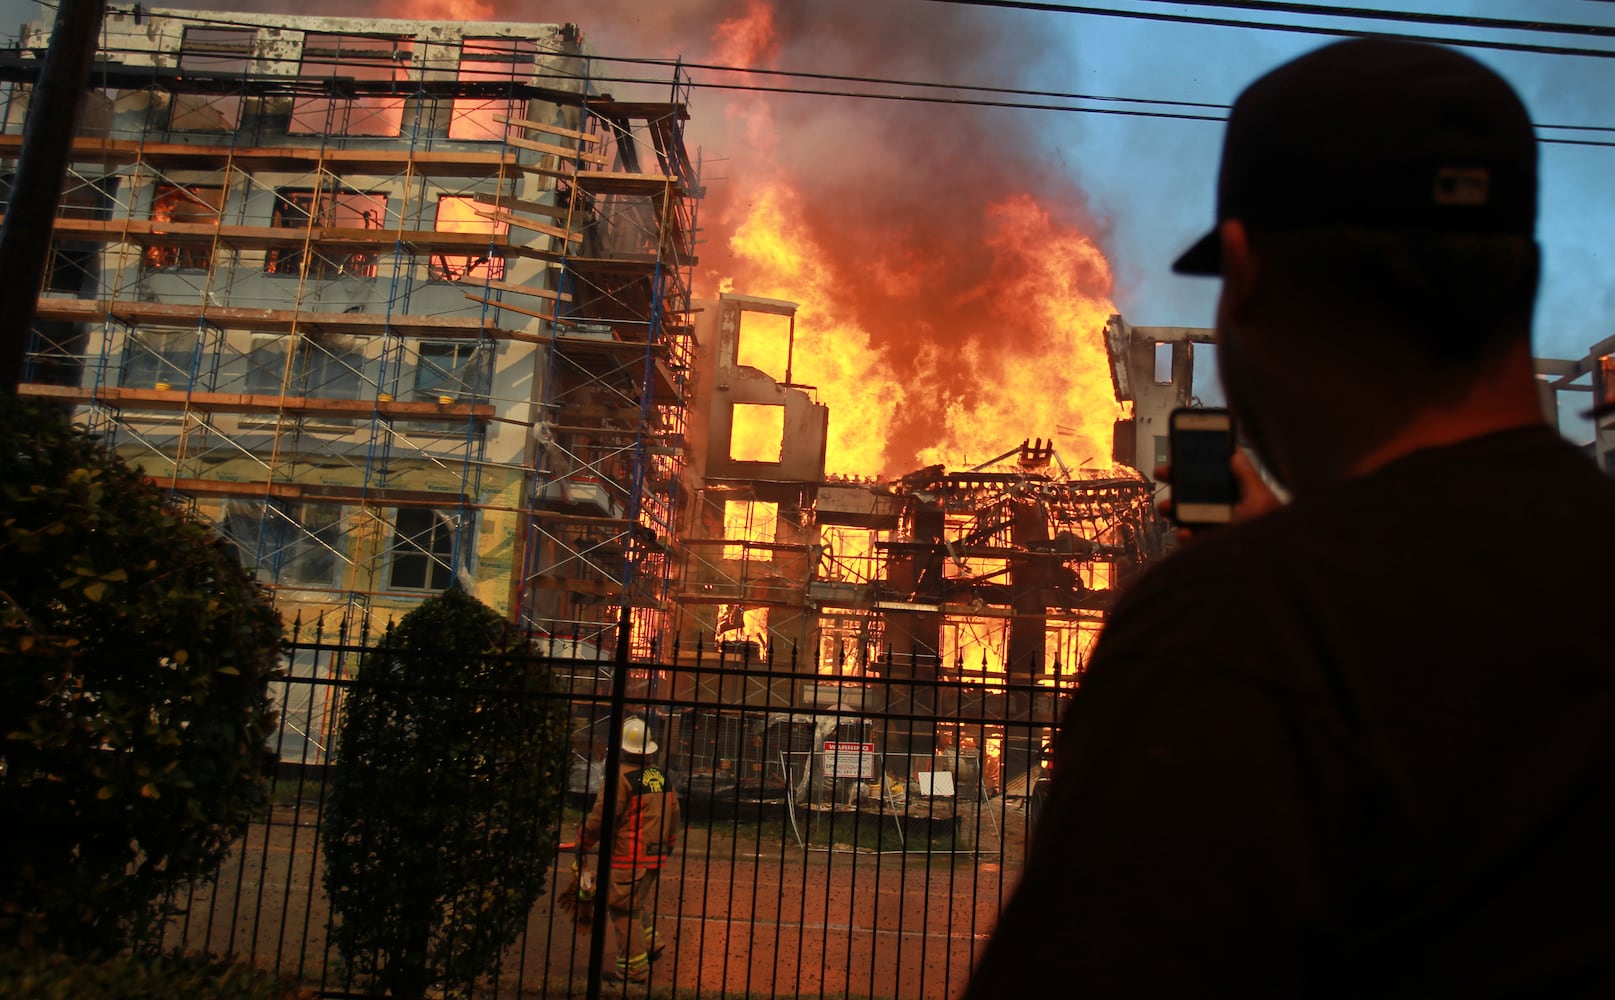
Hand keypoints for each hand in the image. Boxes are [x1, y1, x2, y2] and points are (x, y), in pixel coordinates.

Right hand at [1155, 450, 1281, 543]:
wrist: (1263, 572)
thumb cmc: (1268, 535)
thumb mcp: (1261, 501)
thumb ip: (1248, 477)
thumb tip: (1235, 454)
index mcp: (1239, 496)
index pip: (1215, 475)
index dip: (1199, 464)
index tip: (1180, 453)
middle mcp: (1224, 512)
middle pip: (1195, 492)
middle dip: (1176, 481)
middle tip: (1162, 473)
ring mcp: (1213, 532)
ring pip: (1186, 515)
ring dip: (1172, 509)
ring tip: (1166, 507)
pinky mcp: (1205, 550)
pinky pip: (1187, 541)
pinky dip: (1182, 536)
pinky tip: (1186, 533)